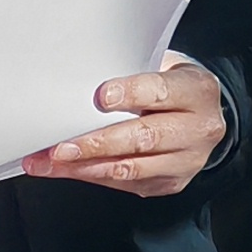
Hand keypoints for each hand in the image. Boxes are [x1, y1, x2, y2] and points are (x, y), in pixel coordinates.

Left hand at [20, 63, 226, 196]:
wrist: (198, 114)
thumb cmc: (169, 85)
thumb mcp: (159, 68)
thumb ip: (128, 76)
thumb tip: (75, 91)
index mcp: (197, 90)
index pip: (161, 92)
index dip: (130, 94)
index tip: (100, 97)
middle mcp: (199, 128)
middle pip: (145, 137)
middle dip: (98, 143)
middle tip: (61, 146)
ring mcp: (187, 160)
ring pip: (132, 168)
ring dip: (86, 166)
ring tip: (52, 162)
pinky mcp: (170, 182)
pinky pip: (126, 183)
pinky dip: (91, 175)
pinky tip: (66, 169)